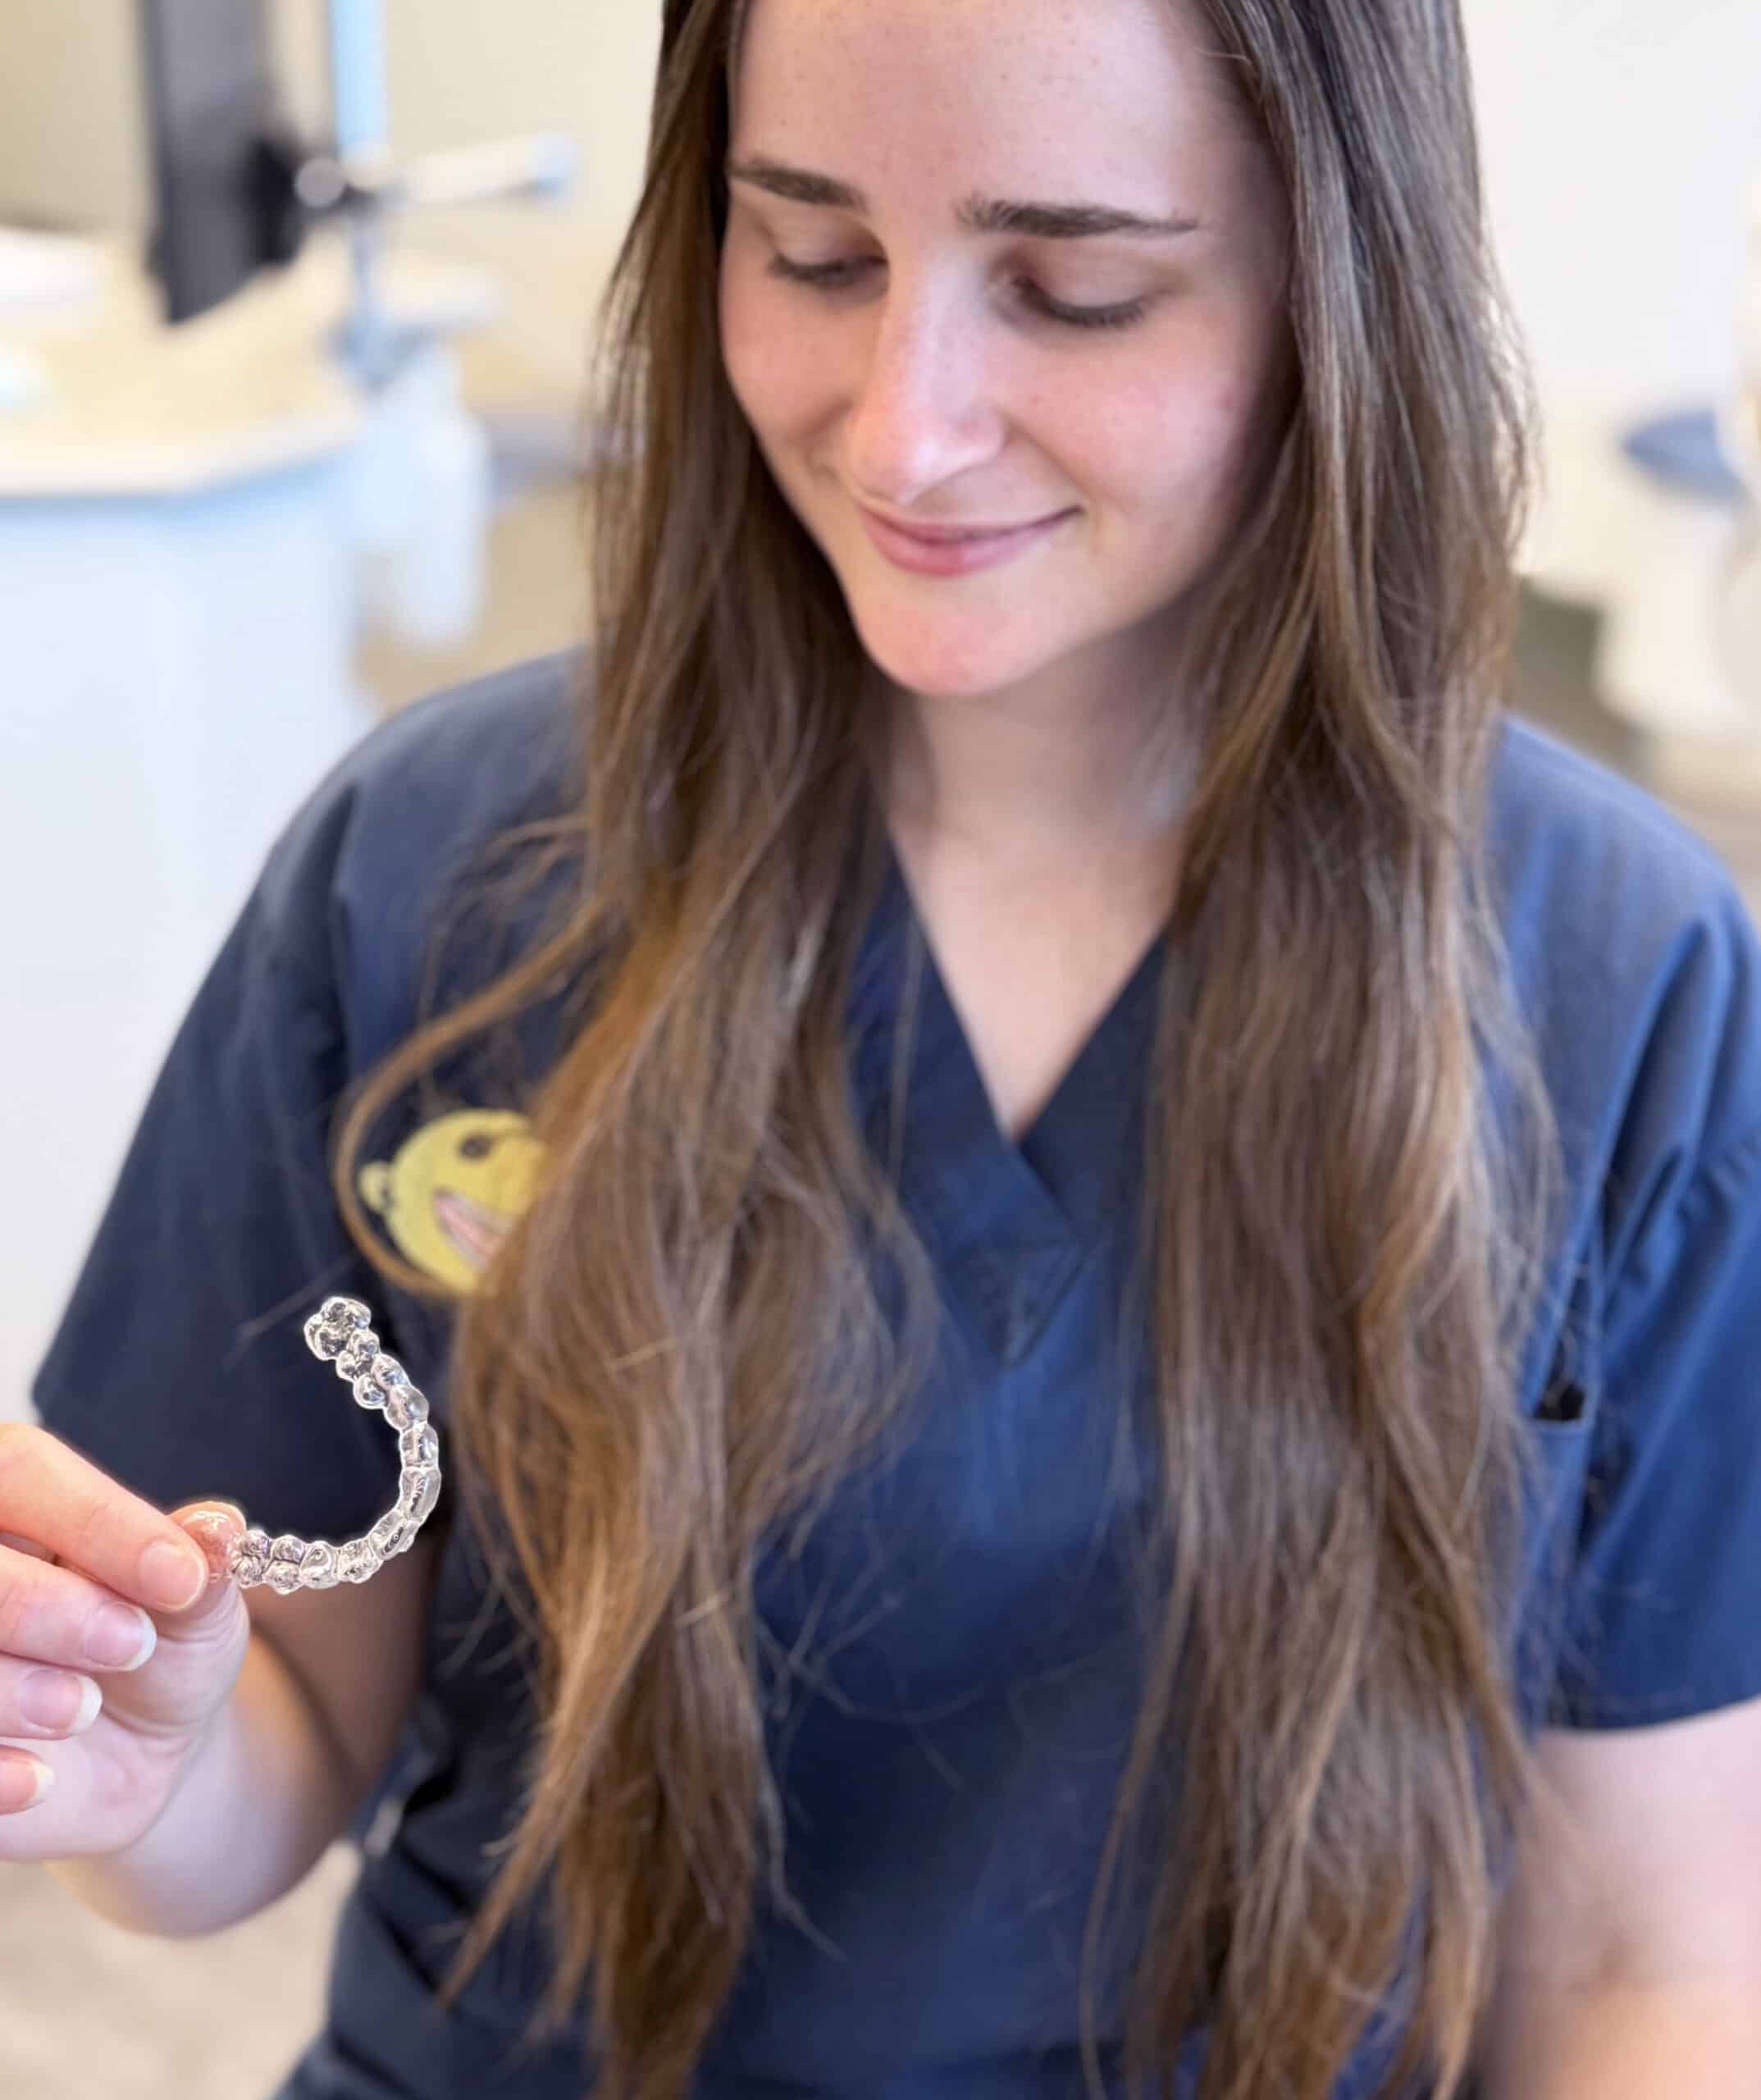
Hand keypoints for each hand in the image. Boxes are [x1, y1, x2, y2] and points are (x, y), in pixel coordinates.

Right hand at [0, 1423, 252, 1860]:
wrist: (142, 1747)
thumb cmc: (163, 1642)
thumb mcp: (196, 1602)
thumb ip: (201, 1562)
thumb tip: (218, 1527)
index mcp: (15, 1497)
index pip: (22, 1470)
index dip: (98, 1521)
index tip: (179, 1577)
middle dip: (47, 1606)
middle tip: (132, 1644)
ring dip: (14, 1689)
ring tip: (84, 1708)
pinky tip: (40, 1779)